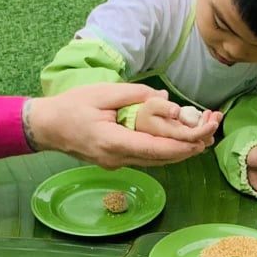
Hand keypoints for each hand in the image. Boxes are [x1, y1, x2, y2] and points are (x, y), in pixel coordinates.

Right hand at [26, 85, 215, 167]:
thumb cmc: (70, 107)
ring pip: (155, 161)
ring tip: (201, 138)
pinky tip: (177, 142)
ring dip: (178, 151)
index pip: (155, 149)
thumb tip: (164, 100)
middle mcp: (117, 159)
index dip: (181, 146)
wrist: (46, 127)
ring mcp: (116, 163)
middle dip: (187, 149)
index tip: (202, 139)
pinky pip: (145, 158)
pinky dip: (164, 150)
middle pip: (160, 159)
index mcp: (113, 142)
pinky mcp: (115, 161)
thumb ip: (133, 95)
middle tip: (210, 135)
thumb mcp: (101, 93)